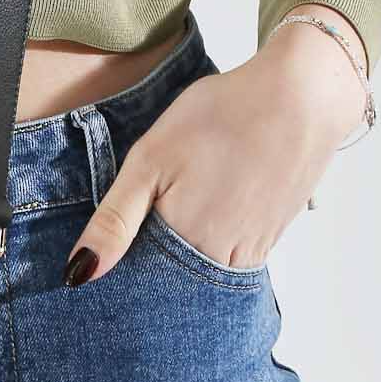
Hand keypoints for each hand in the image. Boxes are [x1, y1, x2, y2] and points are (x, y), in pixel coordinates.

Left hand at [62, 12, 369, 283]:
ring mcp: (249, 254)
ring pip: (200, 275)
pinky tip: (208, 210)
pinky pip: (228, 263)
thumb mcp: (150, 160)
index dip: (119, 266)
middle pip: (171, 285)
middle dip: (150, 268)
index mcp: (183, 242)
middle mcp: (219, 260)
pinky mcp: (268, 240)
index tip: (113, 243)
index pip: (137, 282)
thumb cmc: (222, 117)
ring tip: (183, 205)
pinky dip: (210, 249)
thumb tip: (80, 275)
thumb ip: (114, 221)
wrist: (301, 96)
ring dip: (181, 259)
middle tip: (151, 216)